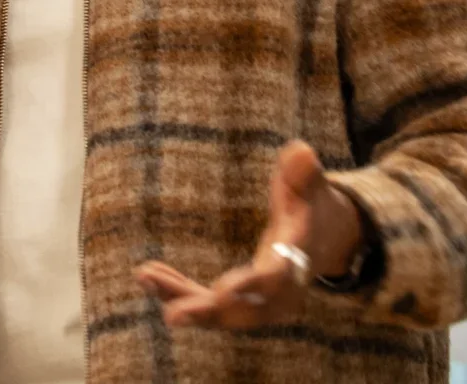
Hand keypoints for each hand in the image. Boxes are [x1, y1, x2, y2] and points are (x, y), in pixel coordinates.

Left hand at [134, 140, 365, 328]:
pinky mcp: (238, 300)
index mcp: (296, 263)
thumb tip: (300, 152)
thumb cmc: (309, 205)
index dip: (250, 286)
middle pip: (242, 311)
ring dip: (180, 298)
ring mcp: (257, 303)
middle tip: (173, 314)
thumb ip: (303, 172)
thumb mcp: (310, 185)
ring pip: (217, 313)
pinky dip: (178, 292)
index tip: (222, 291)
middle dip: (206, 312)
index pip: (274, 279)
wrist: (322, 237)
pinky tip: (148, 275)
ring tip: (145, 276)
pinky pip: (206, 303)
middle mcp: (277, 293)